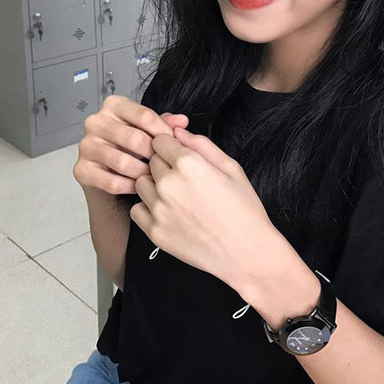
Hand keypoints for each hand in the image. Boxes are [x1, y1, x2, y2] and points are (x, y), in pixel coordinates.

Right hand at [73, 93, 188, 194]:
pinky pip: (112, 182)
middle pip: (135, 139)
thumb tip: (182, 121)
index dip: (164, 133)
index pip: (145, 116)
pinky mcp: (81, 169)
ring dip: (143, 173)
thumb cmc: (132, 148)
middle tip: (166, 165)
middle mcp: (95, 122)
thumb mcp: (149, 131)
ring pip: (123, 162)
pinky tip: (139, 187)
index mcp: (113, 105)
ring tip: (154, 177)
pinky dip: (130, 187)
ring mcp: (86, 145)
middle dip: (154, 155)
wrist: (110, 174)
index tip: (174, 144)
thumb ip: (165, 124)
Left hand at [130, 127, 278, 290]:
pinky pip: (137, 209)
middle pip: (150, 160)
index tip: (180, 155)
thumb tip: (178, 131)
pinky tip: (168, 212)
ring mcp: (159, 209)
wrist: (246, 253)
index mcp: (189, 163)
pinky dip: (148, 208)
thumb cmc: (244, 210)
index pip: (160, 140)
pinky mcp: (155, 231)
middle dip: (163, 164)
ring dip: (154, 185)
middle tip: (184, 179)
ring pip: (140, 183)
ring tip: (177, 196)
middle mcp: (169, 184)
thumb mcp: (231, 167)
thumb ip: (201, 144)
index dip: (171, 146)